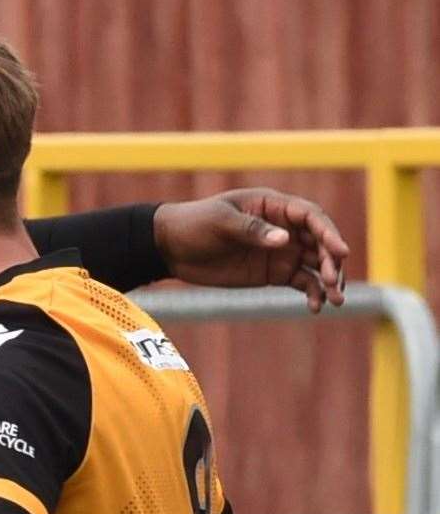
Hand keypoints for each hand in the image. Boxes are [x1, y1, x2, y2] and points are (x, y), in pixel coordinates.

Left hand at [154, 188, 348, 311]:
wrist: (171, 248)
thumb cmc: (194, 224)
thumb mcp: (219, 222)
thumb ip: (252, 229)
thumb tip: (285, 239)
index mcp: (272, 206)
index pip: (311, 216)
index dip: (329, 232)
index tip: (341, 251)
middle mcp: (283, 228)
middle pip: (320, 241)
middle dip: (332, 260)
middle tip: (334, 280)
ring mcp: (281, 251)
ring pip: (317, 264)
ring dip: (330, 280)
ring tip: (336, 300)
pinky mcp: (274, 273)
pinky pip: (302, 282)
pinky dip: (312, 293)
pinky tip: (315, 307)